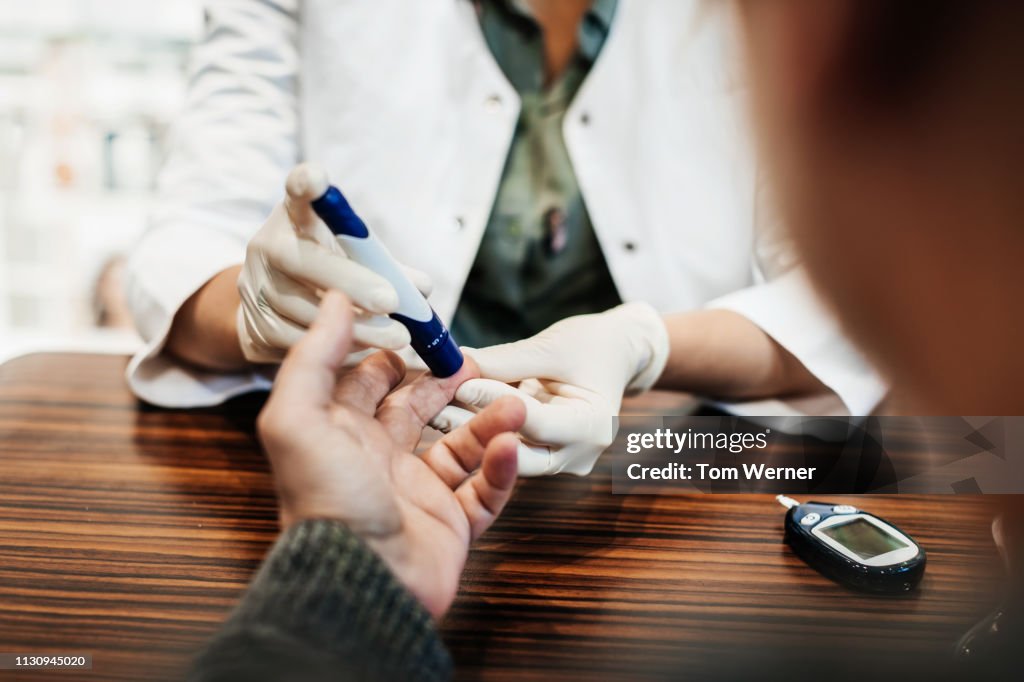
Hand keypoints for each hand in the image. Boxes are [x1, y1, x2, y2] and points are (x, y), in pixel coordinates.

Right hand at [237, 167, 431, 362]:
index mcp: (293, 217)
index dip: (305, 185)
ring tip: (397, 337)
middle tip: (392, 302)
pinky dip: (338, 347)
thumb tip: (422, 288)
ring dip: (357, 327)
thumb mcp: (351, 256)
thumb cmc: (325, 272)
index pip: (297, 193)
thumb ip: (385, 266)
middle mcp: (267, 245)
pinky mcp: (254, 326)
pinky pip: (300, 341)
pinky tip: (367, 348)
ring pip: (305, 309)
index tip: (317, 180)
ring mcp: (255, 287)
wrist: (272, 307)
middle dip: (353, 283)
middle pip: (304, 261)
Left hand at [257, 291, 525, 617]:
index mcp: (343, 435)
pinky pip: (485, 492)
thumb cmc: (325, 500)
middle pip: (420, 410)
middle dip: (448, 383)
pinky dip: (501, 469)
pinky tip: (509, 446)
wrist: (359, 584)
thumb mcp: (298, 418)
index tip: (424, 329)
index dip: (396, 354)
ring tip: (514, 402)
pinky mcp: (450, 526)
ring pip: (461, 447)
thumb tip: (336, 301)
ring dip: (488, 423)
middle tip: (476, 362)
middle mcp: (379, 461)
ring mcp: (417, 494)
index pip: (370, 382)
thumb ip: (313, 357)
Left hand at [434, 303, 668, 475]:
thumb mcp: (551, 346)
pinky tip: (449, 412)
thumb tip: (456, 364)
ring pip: (509, 451)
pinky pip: (510, 444)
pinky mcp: (544, 454)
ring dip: (472, 430)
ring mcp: (562, 460)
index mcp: (592, 426)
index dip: (492, 402)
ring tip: (433, 409)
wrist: (618, 353)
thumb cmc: (594, 344)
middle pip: (518, 452)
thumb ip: (505, 360)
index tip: (458, 382)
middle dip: (474, 428)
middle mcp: (579, 454)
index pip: (533, 420)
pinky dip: (483, 427)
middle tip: (432, 408)